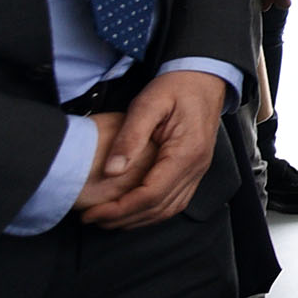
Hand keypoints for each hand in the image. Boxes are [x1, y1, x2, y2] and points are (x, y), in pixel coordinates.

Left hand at [78, 71, 230, 228]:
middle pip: (158, 208)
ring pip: (168, 210)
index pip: (150, 195)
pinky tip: (133, 210)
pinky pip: (174, 201)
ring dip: (137, 220)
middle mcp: (196, 167)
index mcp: (186, 152)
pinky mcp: (194, 170)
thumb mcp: (147, 104)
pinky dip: (152, 212)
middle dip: (123, 219)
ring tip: (108, 219)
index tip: (94, 213)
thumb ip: (130, 137)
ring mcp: (198, 170)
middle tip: (93, 219)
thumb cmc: (177, 86)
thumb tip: (112, 170)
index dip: (120, 209)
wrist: (203, 78)